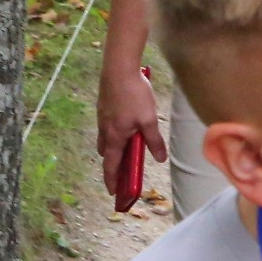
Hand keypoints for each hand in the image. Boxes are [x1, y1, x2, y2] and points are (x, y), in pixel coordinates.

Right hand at [95, 58, 165, 197]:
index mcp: (115, 137)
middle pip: (106, 153)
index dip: (112, 180)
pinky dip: (112, 132)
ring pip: (104, 138)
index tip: (112, 192)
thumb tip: (159, 159)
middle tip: (121, 170)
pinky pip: (106, 125)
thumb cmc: (134, 95)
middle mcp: (105, 129)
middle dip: (112, 163)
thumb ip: (154, 140)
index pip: (111, 165)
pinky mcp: (103, 105)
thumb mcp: (149, 119)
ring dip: (112, 147)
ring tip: (124, 147)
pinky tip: (123, 123)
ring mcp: (102, 116)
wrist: (118, 68)